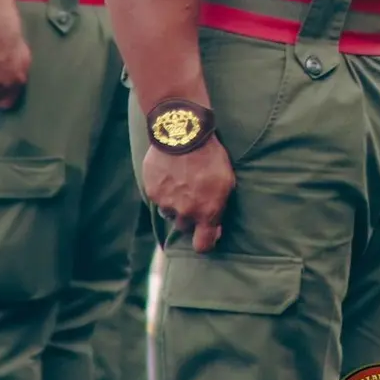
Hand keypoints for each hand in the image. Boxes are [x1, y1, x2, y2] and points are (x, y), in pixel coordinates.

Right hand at [143, 136, 236, 253]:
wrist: (184, 133)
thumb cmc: (211, 156)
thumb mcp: (227, 181)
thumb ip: (219, 206)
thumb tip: (215, 226)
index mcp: (207, 213)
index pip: (202, 246)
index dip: (205, 242)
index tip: (208, 234)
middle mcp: (185, 213)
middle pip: (184, 227)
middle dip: (189, 216)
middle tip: (193, 197)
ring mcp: (167, 203)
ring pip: (169, 213)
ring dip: (174, 203)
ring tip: (180, 182)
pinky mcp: (153, 192)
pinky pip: (158, 198)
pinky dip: (163, 190)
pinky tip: (169, 174)